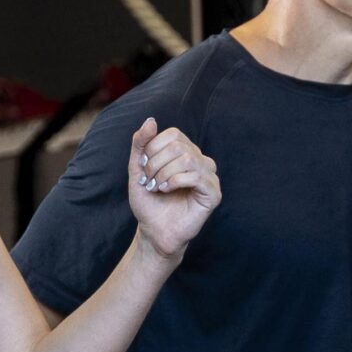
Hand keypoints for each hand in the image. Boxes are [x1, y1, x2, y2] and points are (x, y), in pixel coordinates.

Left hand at [126, 118, 219, 260]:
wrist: (153, 231)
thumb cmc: (149, 202)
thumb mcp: (138, 169)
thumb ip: (141, 144)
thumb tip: (151, 120)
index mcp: (186, 152)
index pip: (173, 135)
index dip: (153, 149)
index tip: (144, 168)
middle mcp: (201, 161)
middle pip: (179, 146)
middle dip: (156, 163)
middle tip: (149, 181)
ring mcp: (209, 177)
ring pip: (187, 159)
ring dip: (164, 174)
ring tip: (157, 187)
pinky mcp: (213, 194)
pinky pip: (196, 176)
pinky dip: (175, 182)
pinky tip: (167, 191)